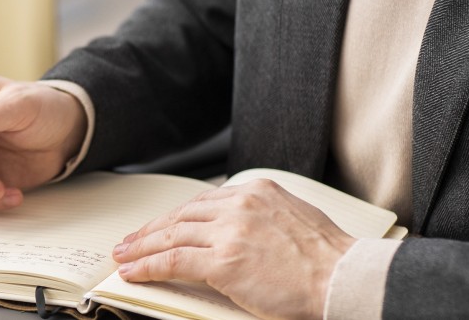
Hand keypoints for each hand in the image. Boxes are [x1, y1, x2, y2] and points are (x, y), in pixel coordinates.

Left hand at [112, 179, 354, 319]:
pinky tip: (133, 272)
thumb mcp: (293, 218)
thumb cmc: (328, 259)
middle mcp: (239, 205)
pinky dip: (148, 267)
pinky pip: (172, 262)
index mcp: (257, 191)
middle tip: (130, 241)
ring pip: (171, 237)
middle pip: (181, 216)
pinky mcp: (223, 261)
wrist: (345, 278)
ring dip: (141, 248)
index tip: (158, 226)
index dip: (174, 217)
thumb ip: (261, 216)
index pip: (202, 202)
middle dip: (151, 231)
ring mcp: (229, 232)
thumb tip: (237, 229)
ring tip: (124, 257)